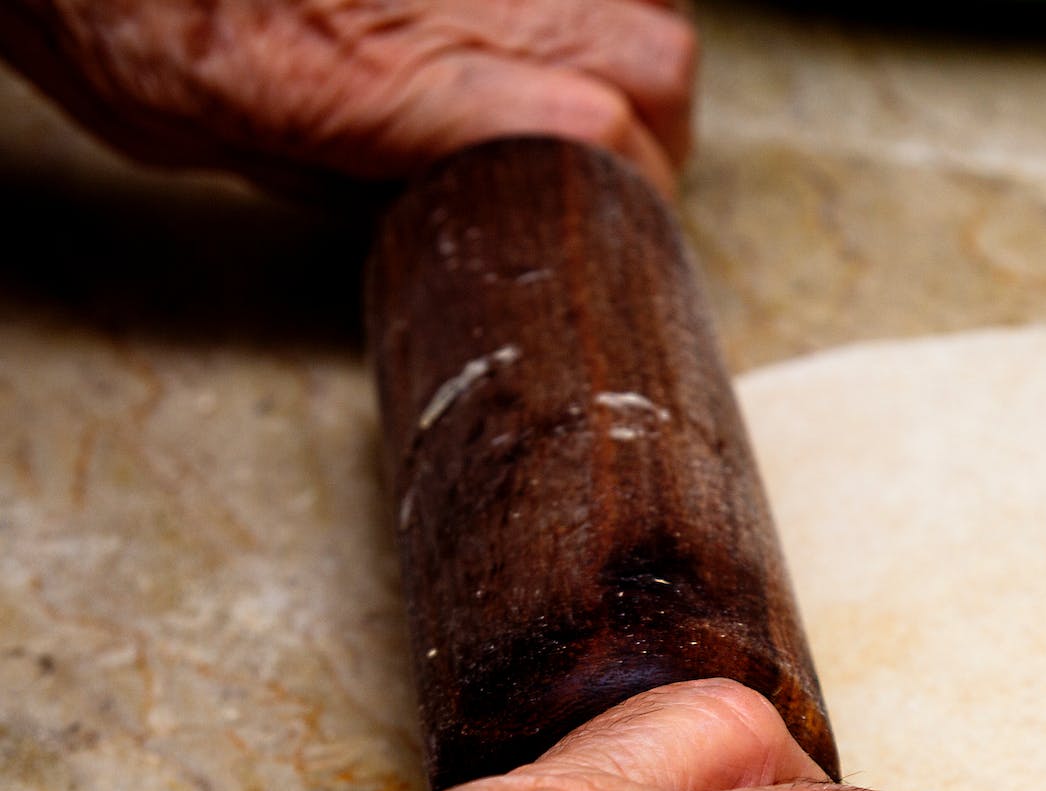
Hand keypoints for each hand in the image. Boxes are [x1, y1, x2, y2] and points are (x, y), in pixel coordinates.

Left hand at [0, 0, 694, 194]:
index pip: (600, 138)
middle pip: (654, 62)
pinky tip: (527, 20)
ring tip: (570, 80)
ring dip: (624, 48)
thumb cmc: (100, 1)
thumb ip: (337, 169)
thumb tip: (434, 200)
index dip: (631, 195)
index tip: (614, 224)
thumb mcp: (202, 134)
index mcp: (379, 85)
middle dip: (656, 129)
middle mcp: (443, 0)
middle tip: (611, 162)